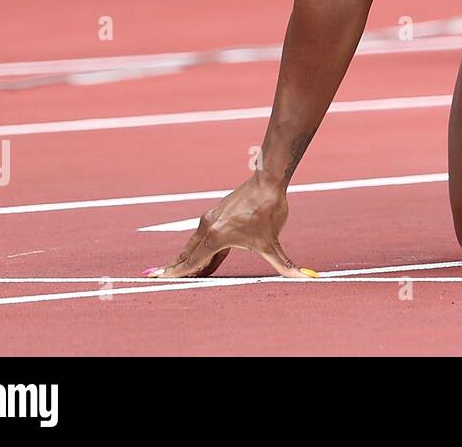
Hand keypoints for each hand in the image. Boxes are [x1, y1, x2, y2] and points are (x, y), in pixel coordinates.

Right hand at [143, 173, 317, 279]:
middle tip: (160, 278)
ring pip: (195, 244)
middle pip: (188, 253)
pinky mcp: (217, 213)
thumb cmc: (269, 211)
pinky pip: (204, 236)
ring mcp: (211, 218)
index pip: (192, 261)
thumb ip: (284, 264)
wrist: (268, 182)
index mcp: (216, 237)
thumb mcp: (272, 243)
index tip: (157, 278)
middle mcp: (208, 227)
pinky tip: (207, 258)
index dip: (176, 272)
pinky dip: (201, 248)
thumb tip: (304, 277)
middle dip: (178, 268)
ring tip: (183, 272)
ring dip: (190, 259)